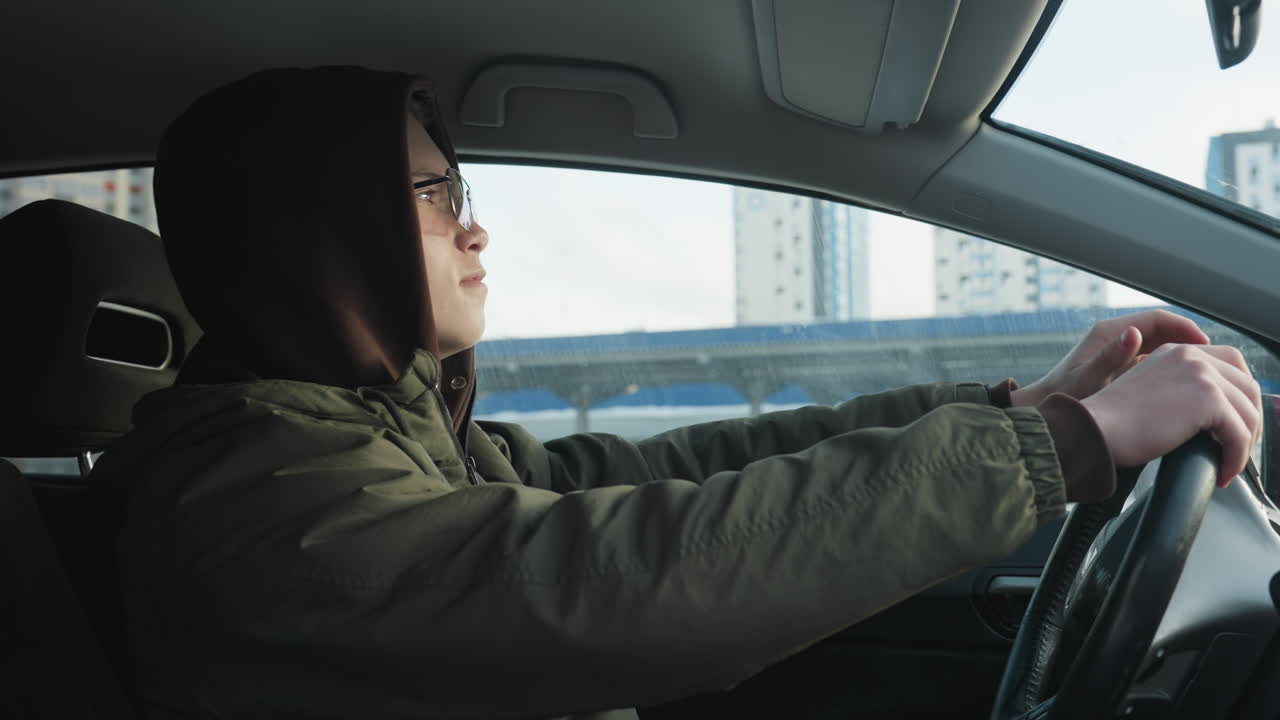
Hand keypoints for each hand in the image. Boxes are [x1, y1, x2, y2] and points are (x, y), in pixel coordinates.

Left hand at [1011, 310, 1209, 406]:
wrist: (1043, 413)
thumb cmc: (1063, 398)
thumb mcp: (1088, 380)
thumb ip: (1111, 359)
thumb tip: (1133, 334)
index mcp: (1111, 333)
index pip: (1159, 319)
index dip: (1186, 329)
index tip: (1207, 346)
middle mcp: (1117, 339)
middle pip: (1164, 333)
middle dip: (1190, 345)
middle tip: (1215, 363)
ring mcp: (1120, 354)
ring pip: (1161, 349)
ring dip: (1182, 359)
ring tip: (1205, 377)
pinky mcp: (1121, 369)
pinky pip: (1154, 363)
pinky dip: (1170, 371)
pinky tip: (1184, 390)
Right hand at [1080, 343, 1261, 487]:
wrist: (1094, 429)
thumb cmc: (1112, 423)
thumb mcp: (1149, 392)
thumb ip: (1177, 390)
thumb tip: (1208, 416)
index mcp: (1176, 352)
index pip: (1231, 362)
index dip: (1240, 393)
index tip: (1236, 420)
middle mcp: (1191, 356)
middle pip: (1247, 385)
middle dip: (1250, 419)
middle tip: (1238, 447)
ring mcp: (1201, 375)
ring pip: (1248, 411)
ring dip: (1245, 443)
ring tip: (1229, 465)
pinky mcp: (1207, 399)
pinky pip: (1239, 434)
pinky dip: (1236, 458)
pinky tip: (1223, 472)